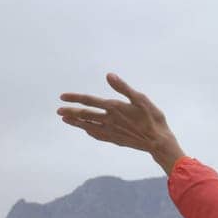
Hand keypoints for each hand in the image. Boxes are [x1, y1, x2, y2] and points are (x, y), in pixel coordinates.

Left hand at [57, 73, 185, 174]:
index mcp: (114, 107)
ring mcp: (111, 131)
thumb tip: (109, 76)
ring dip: (76, 122)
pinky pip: (98, 135)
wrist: (158, 142)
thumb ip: (123, 88)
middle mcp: (109, 119)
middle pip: (85, 115)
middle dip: (70, 112)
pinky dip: (89, 131)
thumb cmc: (152, 119)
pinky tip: (86, 131)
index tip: (62, 97)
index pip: (89, 101)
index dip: (75, 98)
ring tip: (65, 120)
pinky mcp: (115, 139)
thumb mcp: (141, 99)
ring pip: (88, 126)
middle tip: (58, 111)